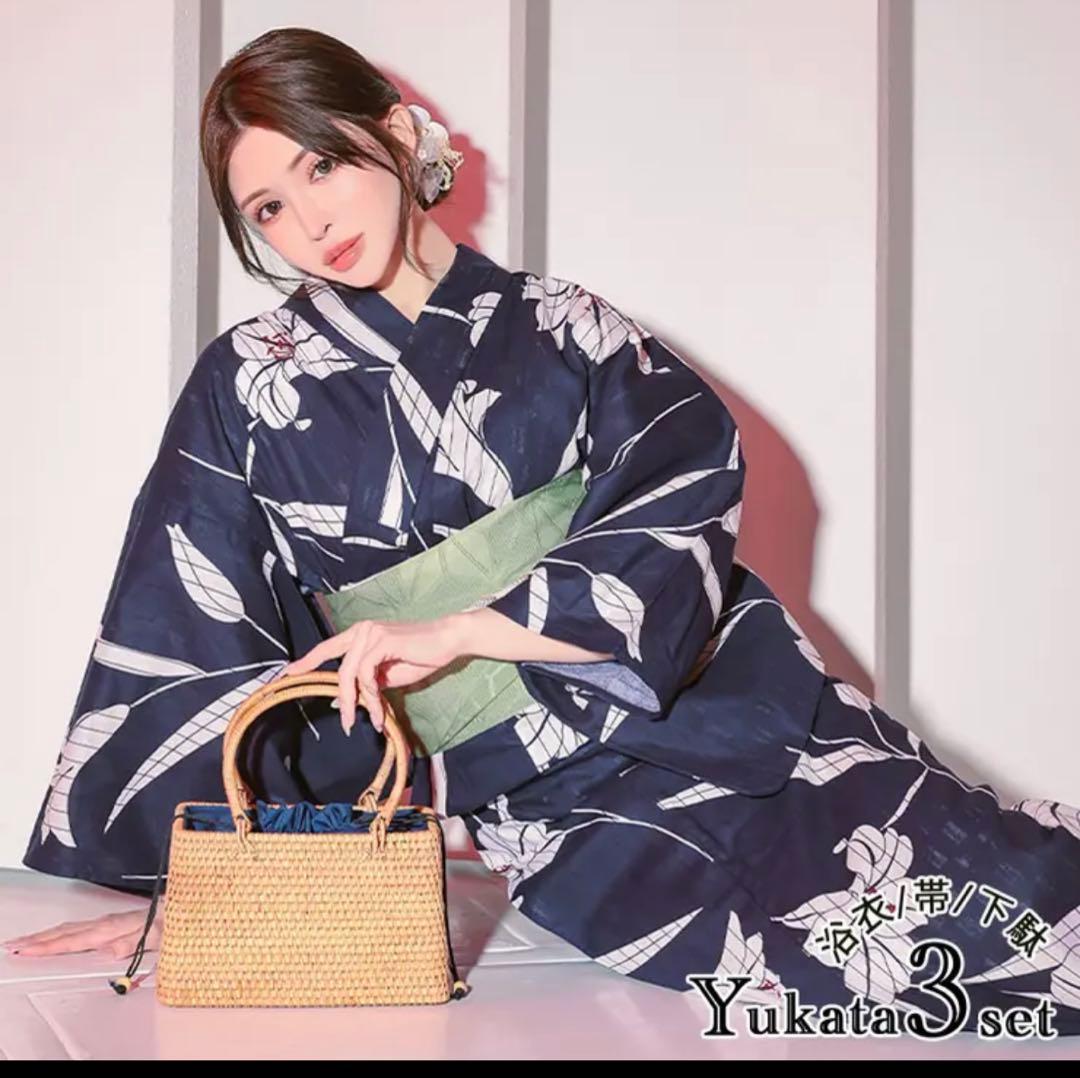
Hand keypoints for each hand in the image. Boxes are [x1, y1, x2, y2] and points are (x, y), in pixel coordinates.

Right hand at [2, 902, 164, 958]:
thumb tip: (110, 950)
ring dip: (47, 934)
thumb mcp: (158, 935)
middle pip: (67, 932)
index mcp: (115, 927)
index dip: (49, 946)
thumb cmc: (174, 922)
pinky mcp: (114, 921)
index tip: (27, 950)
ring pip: (72, 927)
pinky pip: (82, 926)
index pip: (75, 940)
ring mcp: (111, 920)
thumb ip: (134, 941)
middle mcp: (110, 922)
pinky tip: (58, 934)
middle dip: (39, 939)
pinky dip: (64, 931)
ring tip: (27, 941)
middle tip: (13, 945)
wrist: (187, 907)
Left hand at [278, 615, 469, 735]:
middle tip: (346, 722)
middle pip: (337, 668)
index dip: (306, 661)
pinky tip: (382, 708)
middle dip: (342, 699)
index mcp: (361, 634)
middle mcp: (362, 630)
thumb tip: (337, 699)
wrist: (448, 642)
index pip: (327, 648)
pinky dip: (372, 694)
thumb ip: (364, 684)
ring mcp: (370, 633)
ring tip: (374, 719)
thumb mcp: (387, 676)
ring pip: (350, 673)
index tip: (287, 674)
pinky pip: (366, 673)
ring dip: (360, 702)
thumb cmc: (421, 656)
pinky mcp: (381, 640)